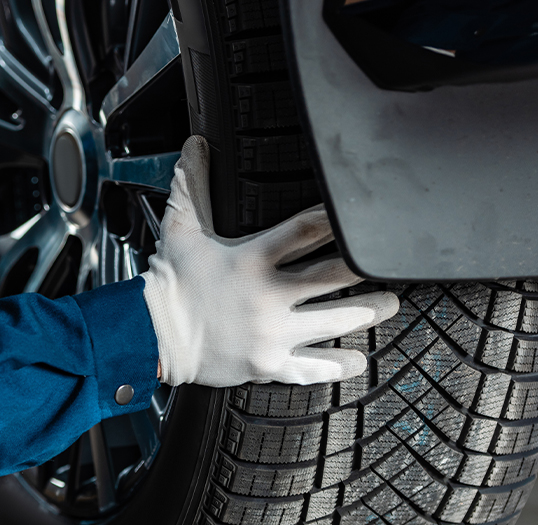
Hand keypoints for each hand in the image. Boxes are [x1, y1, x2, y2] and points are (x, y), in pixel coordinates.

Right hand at [141, 136, 398, 386]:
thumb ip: (194, 185)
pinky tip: (359, 358)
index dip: (339, 219)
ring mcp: (271, 334)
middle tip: (389, 263)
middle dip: (367, 268)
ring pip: (336, 321)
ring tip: (389, 304)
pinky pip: (313, 367)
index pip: (307, 229)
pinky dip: (340, 365)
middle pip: (335, 276)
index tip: (362, 214)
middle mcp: (268, 297)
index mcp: (251, 259)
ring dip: (369, 312)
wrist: (148, 336)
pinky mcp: (268, 364)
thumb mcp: (180, 229)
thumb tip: (196, 143)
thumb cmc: (168, 284)